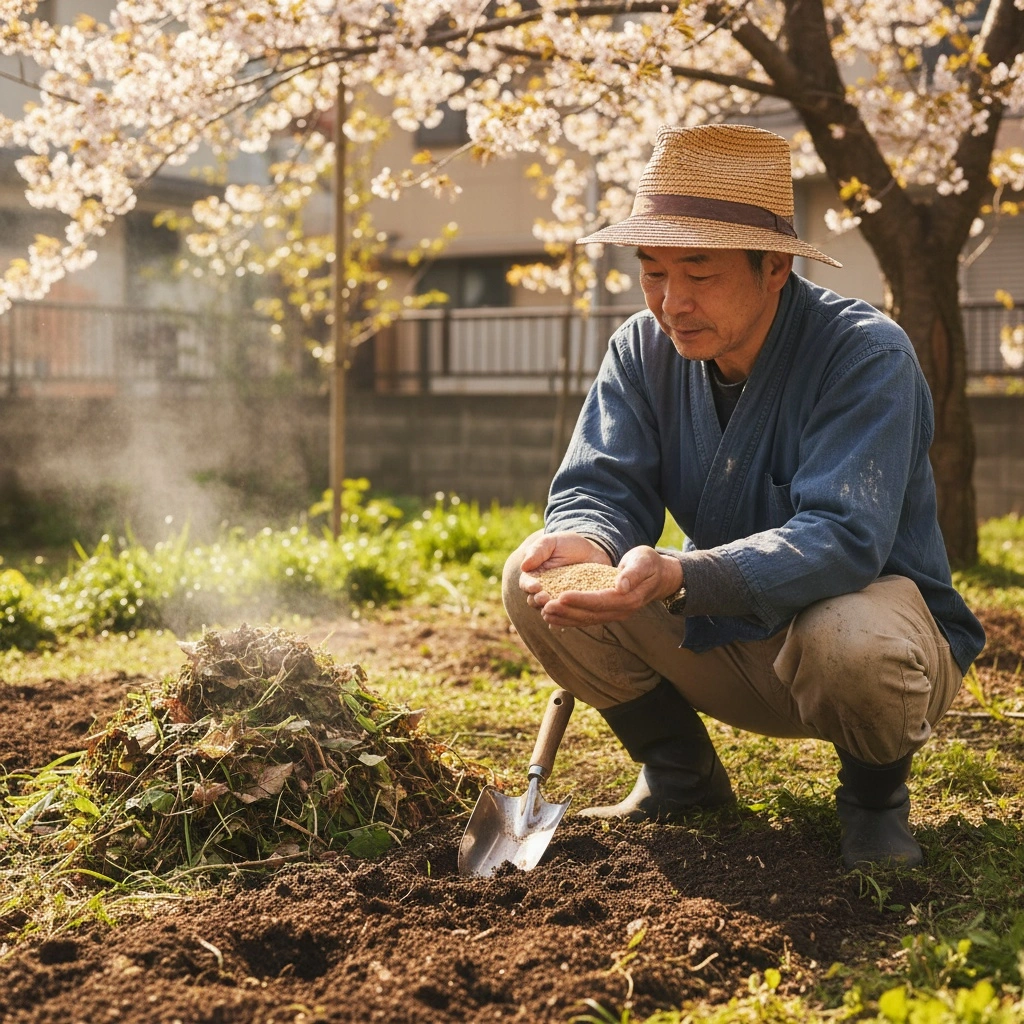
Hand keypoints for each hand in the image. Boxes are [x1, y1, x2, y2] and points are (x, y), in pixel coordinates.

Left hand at [520, 537, 682, 627]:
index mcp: (628, 598)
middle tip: (545, 606)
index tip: (560, 595)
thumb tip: (621, 585)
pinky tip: (554, 616)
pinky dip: (570, 619)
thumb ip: (633, 572)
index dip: (580, 600)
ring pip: (586, 620)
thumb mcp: (643, 561)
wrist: (659, 576)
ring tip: (544, 612)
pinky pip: (587, 619)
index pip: (600, 601)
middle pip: (590, 614)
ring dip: (565, 618)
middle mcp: (621, 611)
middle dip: (566, 611)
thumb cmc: (649, 563)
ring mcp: (615, 614)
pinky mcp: (608, 613)